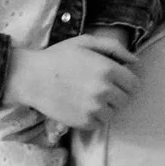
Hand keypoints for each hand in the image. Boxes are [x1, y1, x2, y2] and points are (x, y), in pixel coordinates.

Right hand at [2, 31, 137, 131]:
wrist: (29, 77)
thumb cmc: (56, 57)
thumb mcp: (84, 42)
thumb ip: (113, 47)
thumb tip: (135, 61)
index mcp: (108, 69)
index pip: (134, 84)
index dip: (124, 82)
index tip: (112, 81)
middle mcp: (105, 90)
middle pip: (126, 100)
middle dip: (116, 94)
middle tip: (98, 89)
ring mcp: (94, 108)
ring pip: (114, 113)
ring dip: (105, 107)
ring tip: (88, 98)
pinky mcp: (84, 122)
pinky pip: (99, 123)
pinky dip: (93, 117)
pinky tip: (79, 106)